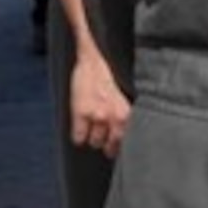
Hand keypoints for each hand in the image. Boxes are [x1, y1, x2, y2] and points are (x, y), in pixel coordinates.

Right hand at [69, 43, 130, 159]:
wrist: (94, 61)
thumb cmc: (110, 76)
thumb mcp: (126, 95)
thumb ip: (127, 113)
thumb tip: (128, 121)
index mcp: (129, 111)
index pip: (129, 138)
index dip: (124, 144)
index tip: (121, 147)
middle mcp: (116, 115)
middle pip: (113, 144)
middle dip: (110, 146)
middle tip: (108, 144)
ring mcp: (98, 115)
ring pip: (95, 142)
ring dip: (94, 140)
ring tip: (94, 132)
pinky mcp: (81, 113)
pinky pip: (78, 137)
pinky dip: (79, 136)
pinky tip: (81, 129)